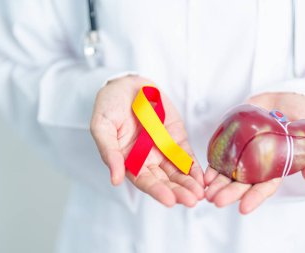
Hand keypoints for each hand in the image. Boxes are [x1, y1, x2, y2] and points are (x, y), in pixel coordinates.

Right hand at [90, 75, 203, 206]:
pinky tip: (202, 178)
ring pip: (178, 171)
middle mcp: (147, 160)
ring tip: (200, 193)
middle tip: (191, 200)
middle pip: (165, 180)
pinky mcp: (176, 138)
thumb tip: (114, 179)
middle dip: (178, 191)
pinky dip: (194, 167)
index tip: (169, 200)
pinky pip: (186, 155)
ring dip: (189, 183)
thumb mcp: (102, 126)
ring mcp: (163, 149)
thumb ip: (109, 152)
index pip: (144, 181)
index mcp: (128, 161)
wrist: (127, 85)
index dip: (157, 191)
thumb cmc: (109, 106)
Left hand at [205, 92, 304, 213]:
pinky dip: (213, 166)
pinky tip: (205, 176)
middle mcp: (259, 163)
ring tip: (207, 193)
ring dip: (218, 184)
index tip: (243, 208)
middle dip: (230, 193)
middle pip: (244, 182)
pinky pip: (221, 156)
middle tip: (217, 201)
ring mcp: (245, 153)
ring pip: (230, 172)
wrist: (282, 96)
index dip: (256, 197)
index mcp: (277, 166)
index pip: (266, 185)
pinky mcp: (234, 141)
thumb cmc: (300, 114)